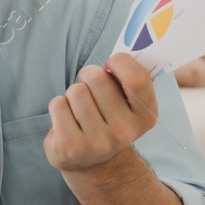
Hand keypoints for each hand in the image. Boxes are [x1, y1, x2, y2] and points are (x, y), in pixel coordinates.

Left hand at [44, 52, 157, 173]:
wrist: (92, 161)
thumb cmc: (108, 116)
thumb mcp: (128, 101)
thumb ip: (130, 75)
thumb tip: (128, 43)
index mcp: (146, 116)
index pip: (136, 78)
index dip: (120, 62)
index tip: (112, 64)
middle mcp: (125, 133)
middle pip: (97, 78)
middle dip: (88, 75)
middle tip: (90, 88)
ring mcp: (98, 143)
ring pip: (76, 91)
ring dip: (73, 93)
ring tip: (80, 108)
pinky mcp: (70, 148)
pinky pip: (58, 104)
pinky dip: (59, 106)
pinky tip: (67, 121)